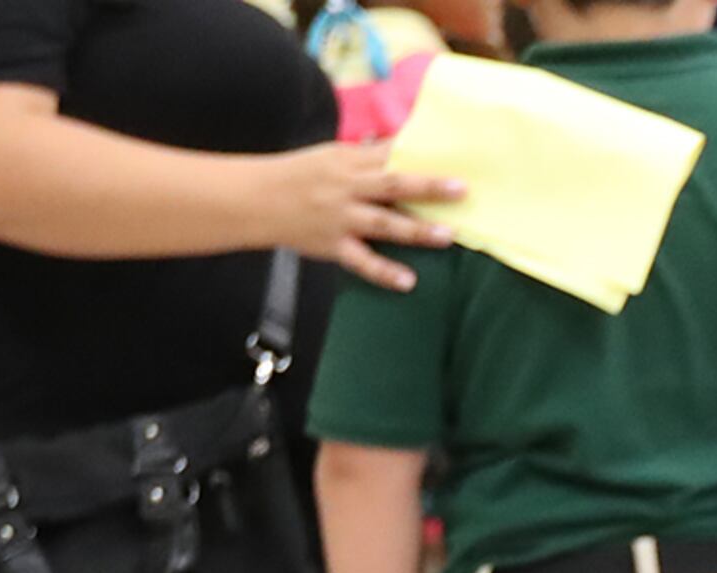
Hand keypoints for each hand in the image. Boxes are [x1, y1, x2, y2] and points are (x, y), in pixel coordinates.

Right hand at [256, 143, 461, 292]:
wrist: (254, 199)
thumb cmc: (298, 175)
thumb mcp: (330, 156)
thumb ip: (365, 157)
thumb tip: (398, 147)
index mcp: (348, 161)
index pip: (389, 154)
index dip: (420, 153)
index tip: (452, 154)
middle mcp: (347, 187)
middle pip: (392, 184)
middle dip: (428, 187)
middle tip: (462, 190)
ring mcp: (341, 217)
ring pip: (384, 223)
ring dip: (417, 230)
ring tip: (447, 236)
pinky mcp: (333, 245)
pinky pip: (362, 261)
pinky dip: (384, 272)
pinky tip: (408, 282)